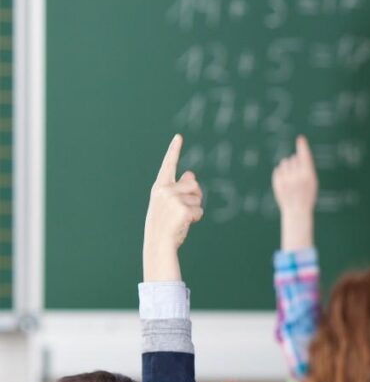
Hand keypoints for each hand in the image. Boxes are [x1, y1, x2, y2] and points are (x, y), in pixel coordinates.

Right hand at [143, 135, 202, 280]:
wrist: (158, 245)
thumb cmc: (164, 224)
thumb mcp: (168, 204)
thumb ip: (178, 188)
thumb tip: (191, 173)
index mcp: (159, 187)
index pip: (168, 165)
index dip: (174, 150)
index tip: (179, 136)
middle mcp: (164, 190)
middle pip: (194, 184)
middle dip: (195, 196)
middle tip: (181, 211)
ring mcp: (173, 199)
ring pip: (198, 197)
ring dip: (195, 209)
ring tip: (180, 219)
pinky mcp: (182, 209)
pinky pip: (200, 210)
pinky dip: (196, 218)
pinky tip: (184, 224)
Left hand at [272, 135, 317, 250]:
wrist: (297, 210)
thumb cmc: (307, 195)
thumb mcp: (312, 181)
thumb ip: (305, 168)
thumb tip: (296, 156)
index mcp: (308, 175)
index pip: (305, 157)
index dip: (303, 147)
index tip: (301, 138)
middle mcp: (297, 176)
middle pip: (294, 158)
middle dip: (295, 163)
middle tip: (298, 175)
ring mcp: (286, 179)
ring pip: (285, 162)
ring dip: (288, 167)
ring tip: (291, 178)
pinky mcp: (277, 182)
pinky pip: (278, 169)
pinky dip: (281, 173)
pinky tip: (285, 182)